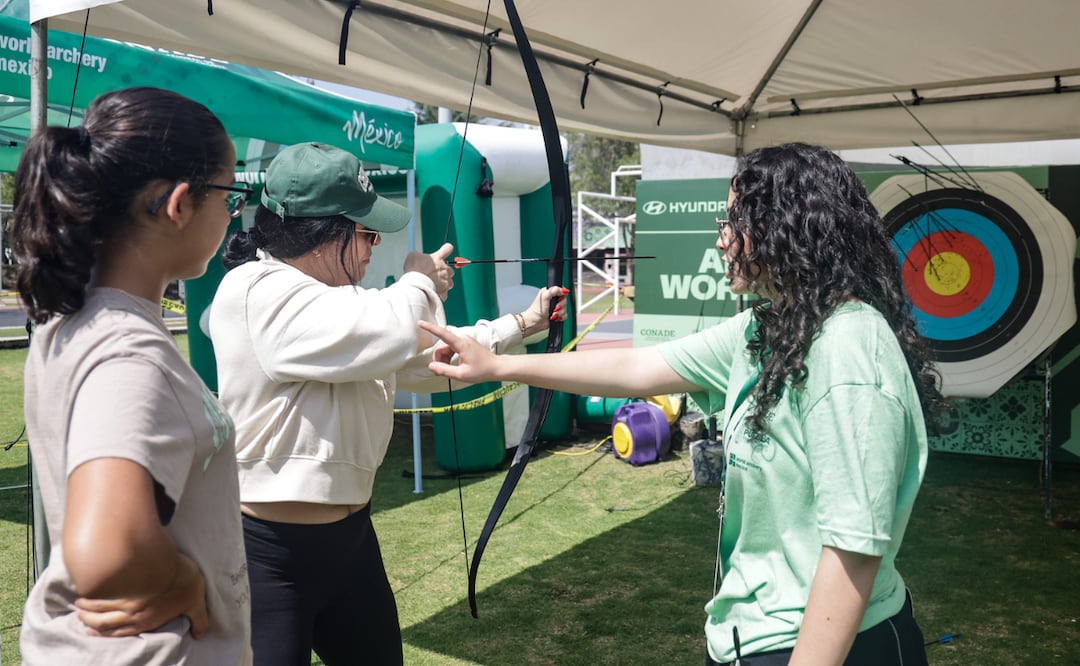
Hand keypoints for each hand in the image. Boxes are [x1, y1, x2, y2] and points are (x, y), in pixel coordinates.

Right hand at [75, 552, 208, 638]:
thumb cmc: (189, 584)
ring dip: (86, 608)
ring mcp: (127, 602)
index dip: (103, 633)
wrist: (180, 568)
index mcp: (148, 621)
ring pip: (99, 610)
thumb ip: (198, 620)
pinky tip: (84, 591)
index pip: (120, 632)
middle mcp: (134, 615)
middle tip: (80, 615)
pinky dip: (91, 595)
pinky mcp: (123, 587)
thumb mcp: (196, 604)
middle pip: (103, 623)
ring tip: (79, 603)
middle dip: (88, 621)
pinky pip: (102, 595)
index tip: (90, 631)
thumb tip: (201, 635)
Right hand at [404, 242, 454, 299]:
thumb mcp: (413, 256)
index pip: (448, 248)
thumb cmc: (414, 270)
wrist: (416, 286)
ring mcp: (445, 280)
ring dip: (444, 283)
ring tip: (434, 285)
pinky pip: (445, 293)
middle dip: (443, 272)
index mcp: (438, 258)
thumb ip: (419, 255)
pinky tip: (434, 292)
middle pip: (450, 269)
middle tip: (434, 274)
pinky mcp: (444, 290)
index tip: (445, 251)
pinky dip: (441, 293)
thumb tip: (419, 256)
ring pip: (450, 282)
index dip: (446, 249)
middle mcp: (444, 268)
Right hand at [419, 320, 501, 382]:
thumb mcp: (462, 374)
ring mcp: (465, 341)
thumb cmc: (482, 371)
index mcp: (461, 344)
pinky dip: (449, 358)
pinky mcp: (466, 344)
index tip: (420, 323)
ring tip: (449, 370)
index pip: (442, 334)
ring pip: (446, 348)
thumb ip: (444, 370)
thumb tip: (431, 367)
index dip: (430, 328)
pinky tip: (453, 366)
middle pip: (442, 346)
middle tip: (442, 372)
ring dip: (444, 359)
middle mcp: (462, 339)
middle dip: (439, 359)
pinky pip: (452, 349)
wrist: (497, 368)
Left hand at [519, 286, 569, 335]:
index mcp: (549, 292)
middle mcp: (553, 299)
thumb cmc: (537, 310)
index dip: (562, 294)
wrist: (535, 322)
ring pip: (565, 308)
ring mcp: (556, 307)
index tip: (559, 298)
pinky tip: (555, 318)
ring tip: (553, 315)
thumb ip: (554, 290)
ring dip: (560, 313)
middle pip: (564, 300)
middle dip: (560, 306)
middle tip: (555, 308)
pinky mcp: (558, 314)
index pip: (561, 289)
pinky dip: (561, 317)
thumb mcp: (544, 297)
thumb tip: (563, 290)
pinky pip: (565, 315)